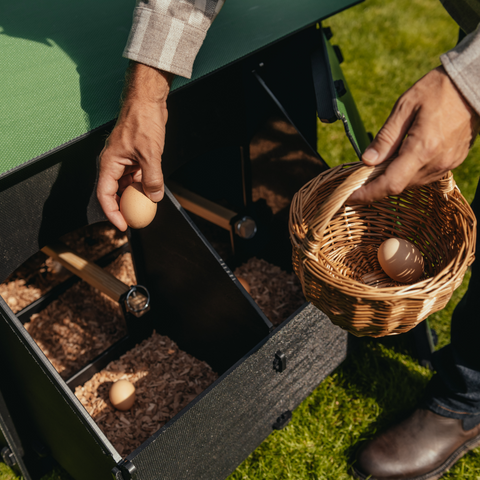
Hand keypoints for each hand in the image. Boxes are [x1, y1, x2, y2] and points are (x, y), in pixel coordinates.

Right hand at [97, 62, 173, 230]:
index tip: (123, 225)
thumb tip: (154, 198)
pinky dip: (143, 185)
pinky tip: (152, 192)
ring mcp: (125, 161)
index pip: (105, 194)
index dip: (112, 213)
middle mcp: (114, 164)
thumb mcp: (150, 154)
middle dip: (124, 208)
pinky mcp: (135, 157)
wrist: (149, 101)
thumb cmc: (143, 122)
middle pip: (115, 192)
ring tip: (146, 209)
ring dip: (136, 197)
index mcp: (109, 163)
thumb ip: (152, 178)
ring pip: (127, 185)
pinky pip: (136, 177)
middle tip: (135, 221)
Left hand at [348, 66, 479, 203]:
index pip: (390, 184)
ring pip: (411, 183)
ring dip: (393, 177)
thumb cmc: (440, 90)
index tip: (350, 198)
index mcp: (422, 149)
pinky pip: (424, 176)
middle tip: (360, 175)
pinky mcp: (452, 162)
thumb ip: (385, 137)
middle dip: (377, 184)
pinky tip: (402, 158)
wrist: (475, 84)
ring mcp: (447, 164)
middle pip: (399, 185)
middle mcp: (436, 162)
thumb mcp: (405, 107)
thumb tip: (367, 161)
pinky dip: (408, 172)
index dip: (368, 194)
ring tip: (381, 162)